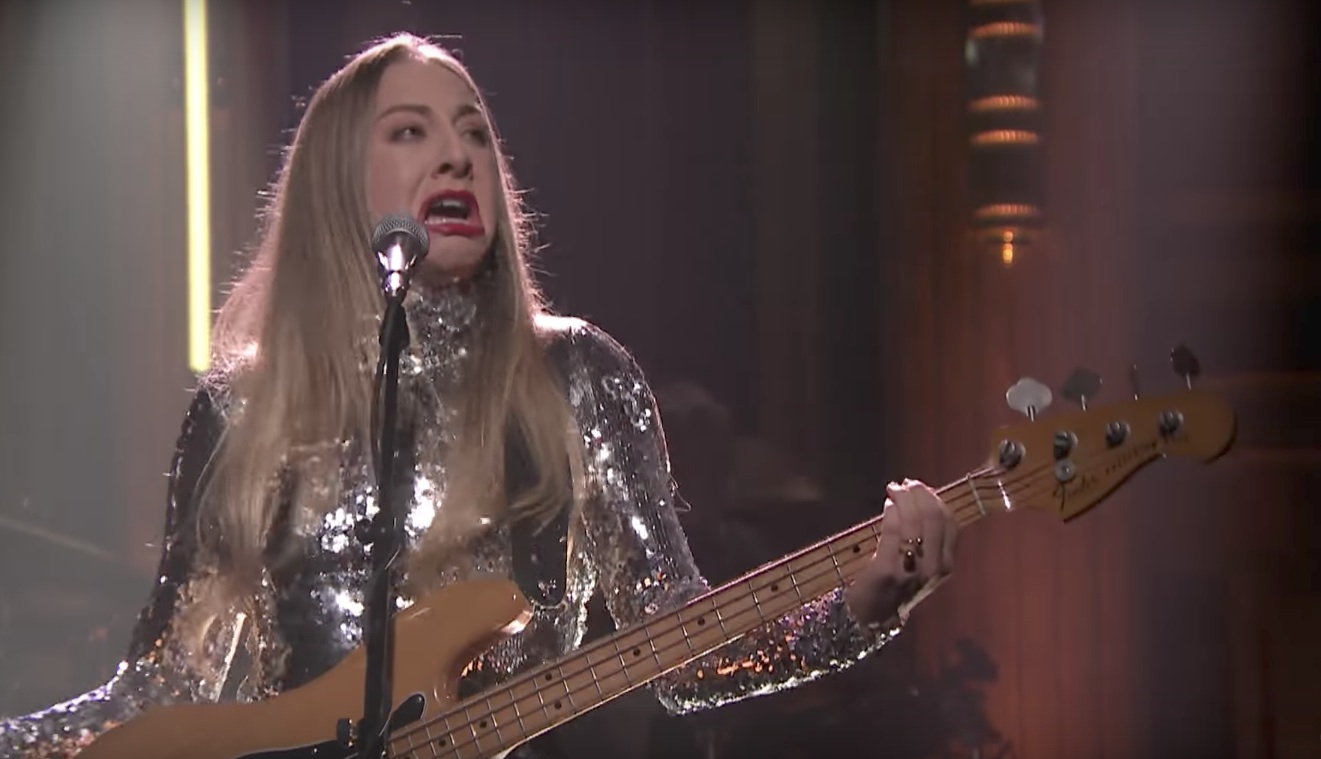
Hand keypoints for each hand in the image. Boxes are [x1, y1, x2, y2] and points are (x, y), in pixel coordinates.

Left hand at [845, 478, 958, 629]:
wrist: (871, 616)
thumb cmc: (894, 585)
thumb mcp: (920, 564)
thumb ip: (925, 537)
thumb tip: (920, 501)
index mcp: (946, 565)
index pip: (950, 523)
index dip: (936, 500)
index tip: (921, 488)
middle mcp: (935, 568)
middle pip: (934, 518)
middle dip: (920, 495)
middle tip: (905, 484)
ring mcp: (913, 571)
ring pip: (915, 522)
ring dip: (904, 500)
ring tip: (894, 490)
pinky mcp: (889, 571)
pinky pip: (894, 532)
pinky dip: (892, 513)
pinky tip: (887, 505)